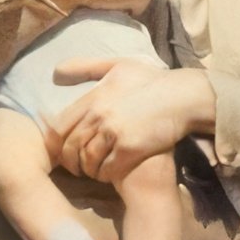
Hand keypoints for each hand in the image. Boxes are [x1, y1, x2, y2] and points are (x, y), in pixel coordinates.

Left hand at [44, 59, 207, 182]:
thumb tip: (56, 72)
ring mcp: (114, 133)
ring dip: (87, 170)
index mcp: (93, 98)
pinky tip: (109, 174)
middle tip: (74, 168)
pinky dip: (104, 175)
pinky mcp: (130, 149)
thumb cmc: (152, 80)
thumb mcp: (118, 65)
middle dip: (69, 162)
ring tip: (92, 172)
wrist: (184, 97)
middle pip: (70, 147)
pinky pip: (107, 169)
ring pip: (87, 160)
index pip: (58, 127)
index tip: (60, 151)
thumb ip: (86, 67)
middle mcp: (99, 116)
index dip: (54, 144)